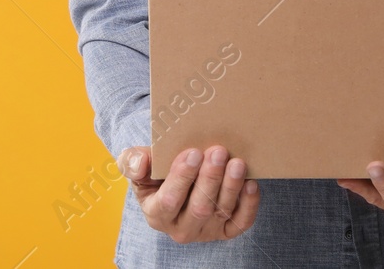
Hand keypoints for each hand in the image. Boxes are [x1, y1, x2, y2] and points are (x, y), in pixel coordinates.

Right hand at [119, 144, 260, 242]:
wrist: (174, 181)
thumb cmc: (155, 172)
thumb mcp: (136, 164)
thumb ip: (132, 162)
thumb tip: (141, 163)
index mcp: (156, 213)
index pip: (169, 200)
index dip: (182, 177)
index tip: (193, 153)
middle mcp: (181, 228)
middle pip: (199, 208)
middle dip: (210, 178)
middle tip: (218, 152)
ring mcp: (205, 231)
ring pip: (221, 211)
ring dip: (231, 186)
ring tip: (237, 162)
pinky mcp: (225, 230)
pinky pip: (240, 223)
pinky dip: (249, 205)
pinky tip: (251, 183)